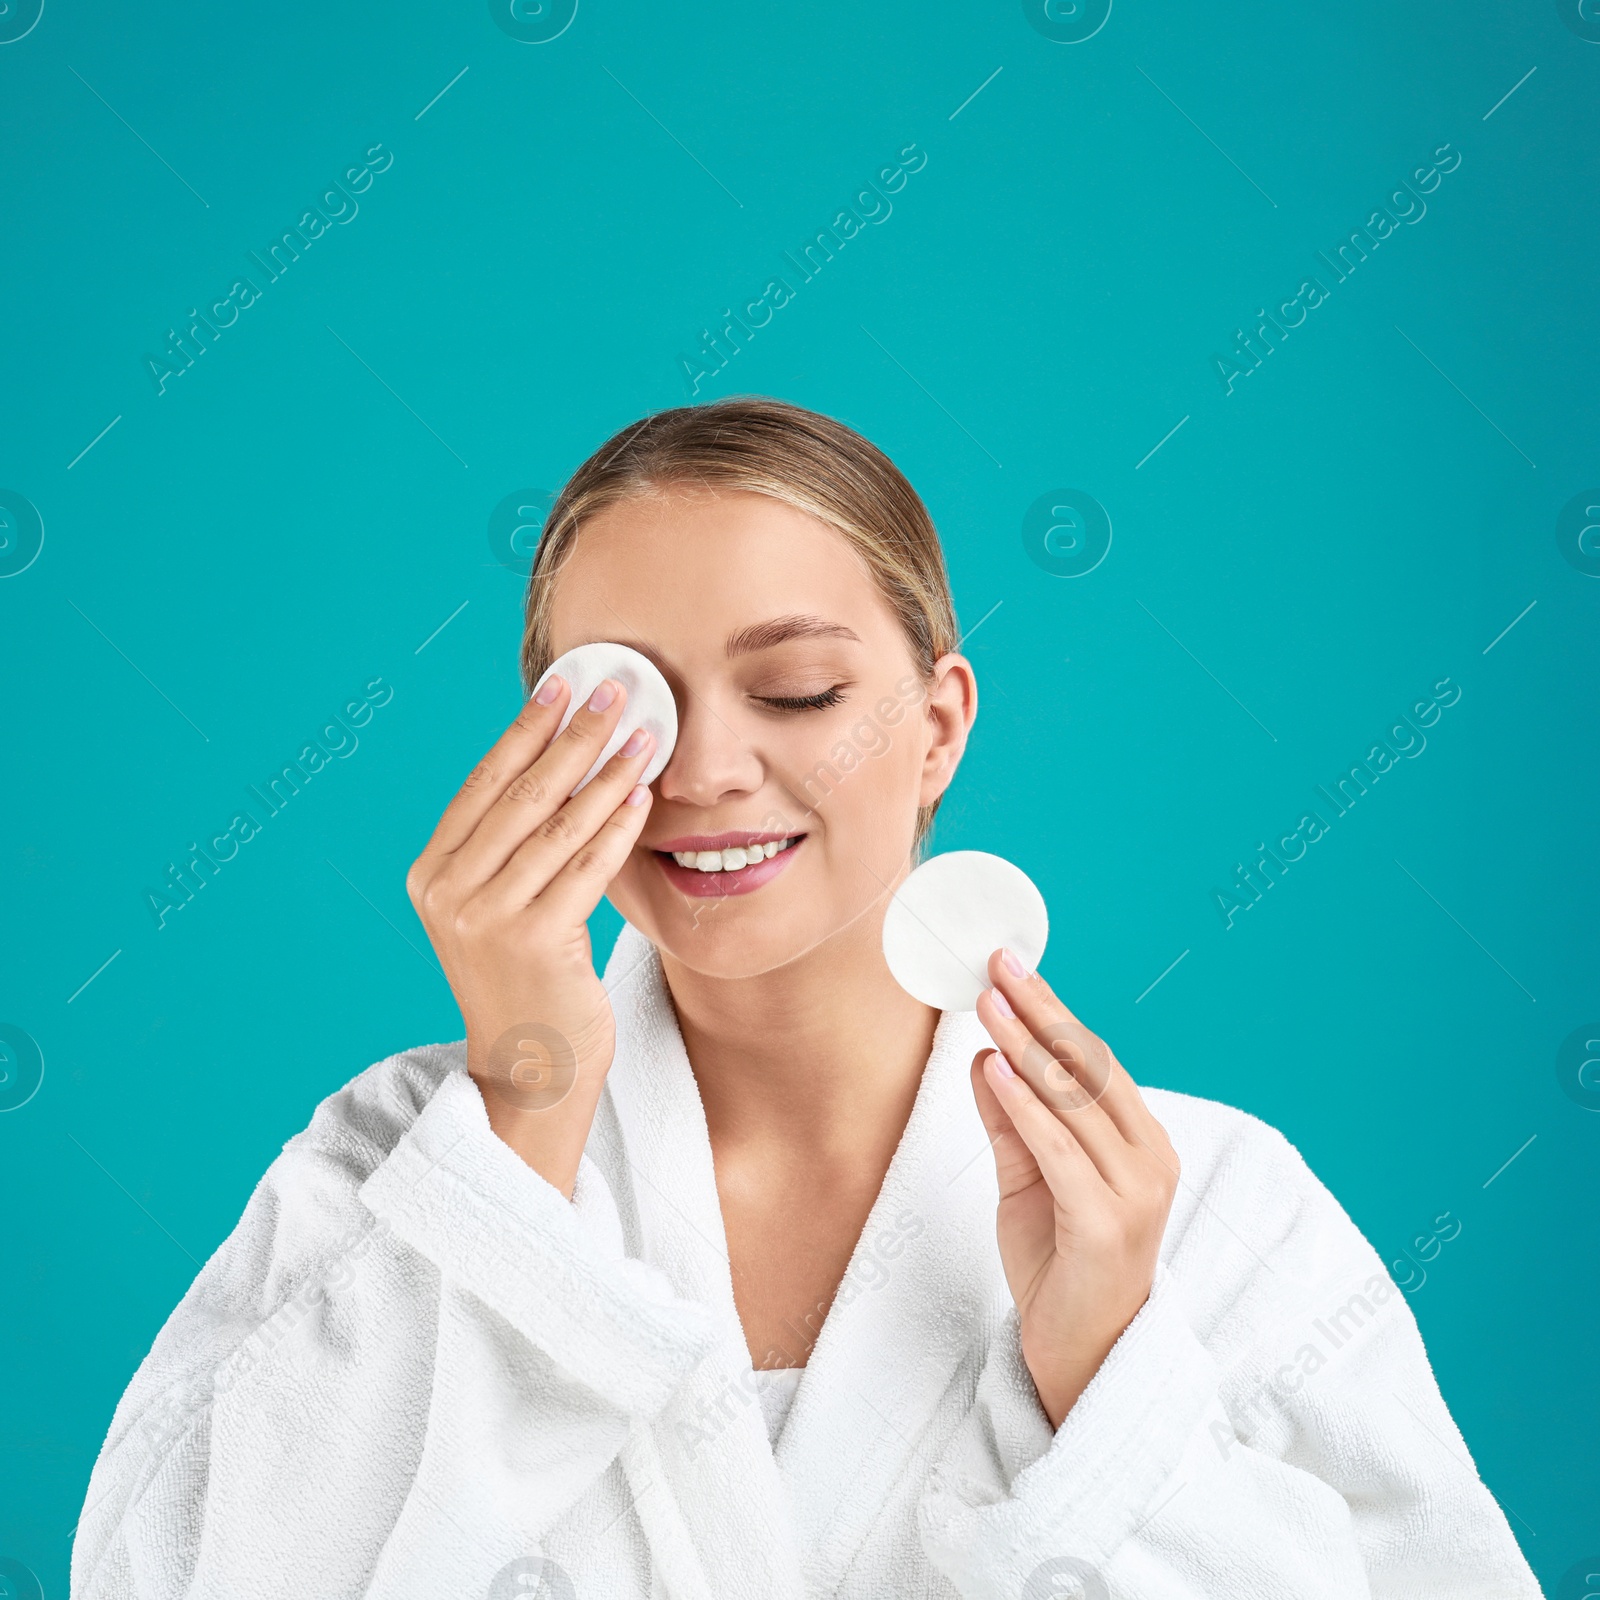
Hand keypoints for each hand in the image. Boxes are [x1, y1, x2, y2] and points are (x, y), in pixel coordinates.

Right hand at [407, 675, 655, 1195]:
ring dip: (606, 773)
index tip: (563, 686)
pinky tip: (644, 794)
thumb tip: (562, 760)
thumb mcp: (499, 906)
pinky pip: (585, 867)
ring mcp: (486, 917)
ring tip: (645, 734)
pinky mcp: (534, 942)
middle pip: (520, 793)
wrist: (529, 1071)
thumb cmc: (527, 981)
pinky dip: (617, 826)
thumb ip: (512, 846)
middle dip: (573, 736)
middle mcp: (448, 891)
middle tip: (615, 691)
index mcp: (432, 873)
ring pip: (557, 825)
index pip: (483, 783)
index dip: (526, 730)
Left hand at [971, 950, 1178, 1428]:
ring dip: (1026, 1047)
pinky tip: (996, 1069)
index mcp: (1140, 1141)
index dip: (1051, 1011)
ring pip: (1074, 1101)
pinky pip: (1060, 1151)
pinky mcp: (1107, 1222)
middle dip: (1040, 1012)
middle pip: (1088, 1068)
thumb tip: (985, 1055)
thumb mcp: (1026, 1180)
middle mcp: (1150, 1158)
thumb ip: (1010, 1122)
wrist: (1080, 1354)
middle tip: (998, 965)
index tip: (1011, 967)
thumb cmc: (1058, 1264)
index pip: (1093, 1061)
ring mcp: (1136, 1190)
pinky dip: (1026, 1106)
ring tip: (987, 1004)